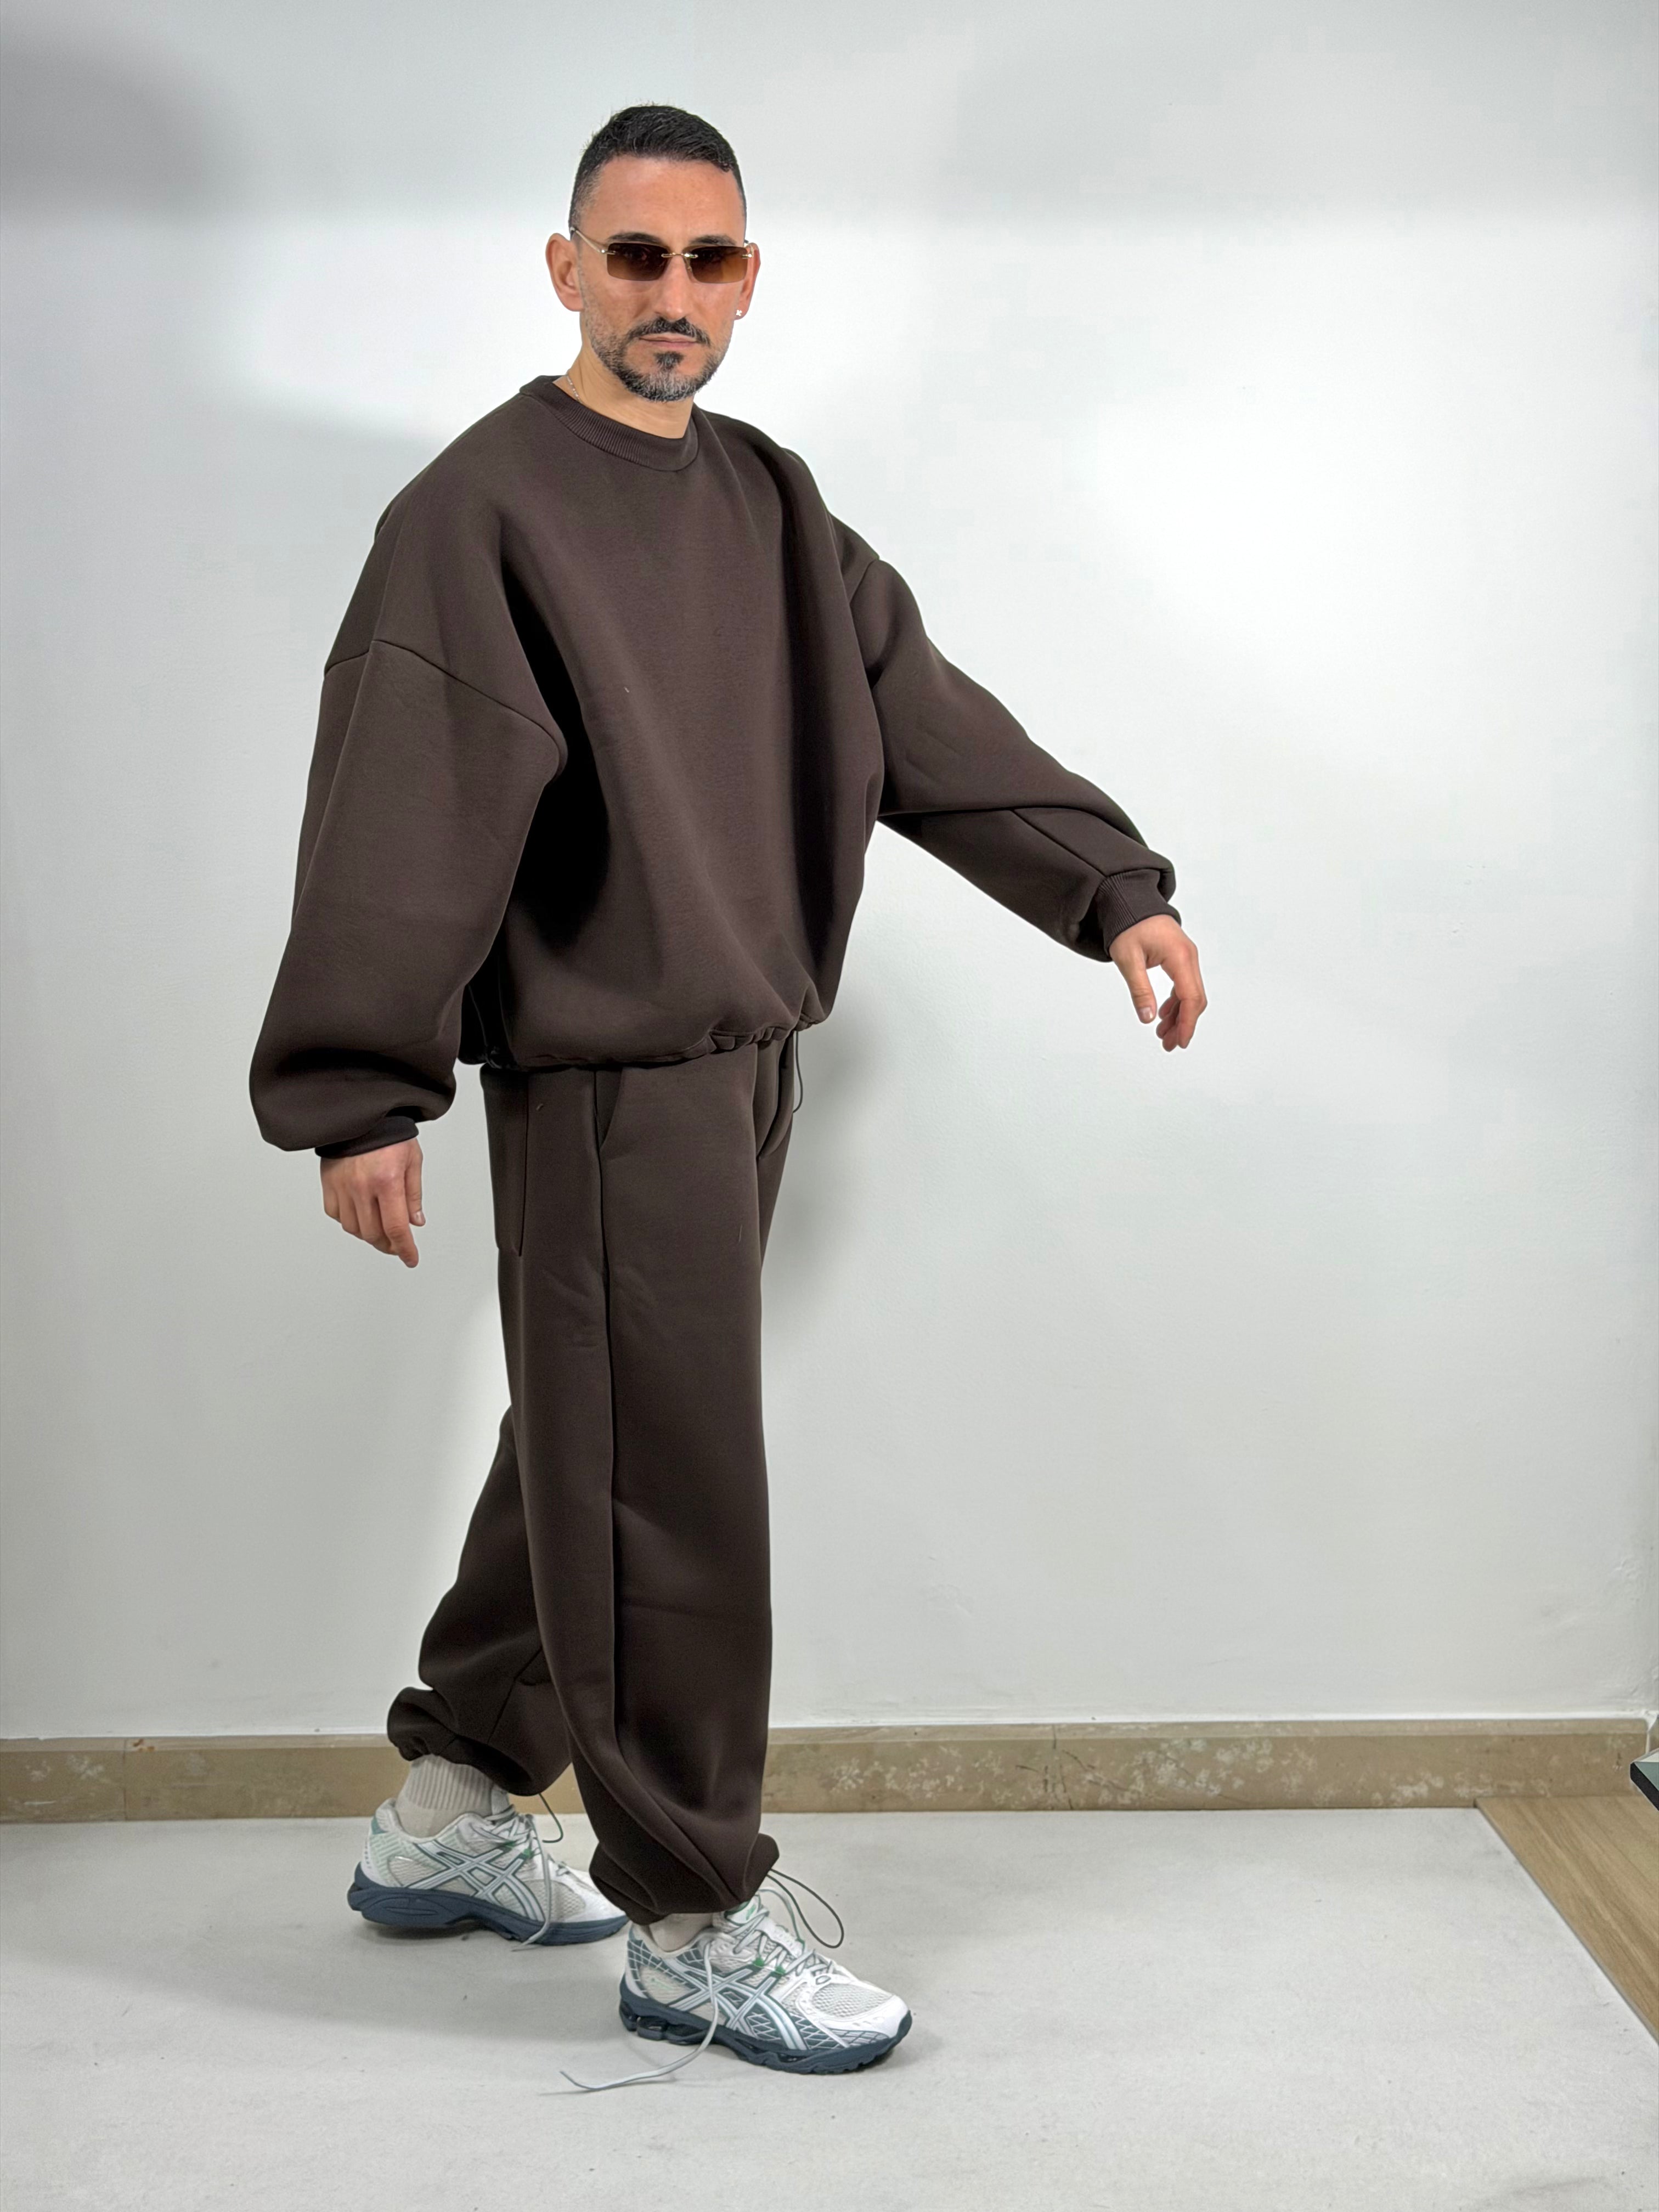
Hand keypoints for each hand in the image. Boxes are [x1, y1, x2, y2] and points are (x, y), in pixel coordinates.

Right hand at [320, 1138, 424, 1266]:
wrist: (360, 1113)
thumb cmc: (389, 1133)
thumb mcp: (413, 1160)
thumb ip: (413, 1195)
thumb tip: (415, 1223)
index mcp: (388, 1180)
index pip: (396, 1227)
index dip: (405, 1249)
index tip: (410, 1258)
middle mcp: (362, 1187)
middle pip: (374, 1234)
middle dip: (389, 1245)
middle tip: (398, 1244)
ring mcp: (342, 1186)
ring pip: (354, 1229)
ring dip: (369, 1236)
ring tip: (381, 1230)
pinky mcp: (328, 1183)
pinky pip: (336, 1215)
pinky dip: (350, 1222)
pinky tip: (361, 1216)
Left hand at [1108, 915, 1206, 1050]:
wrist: (1131, 901)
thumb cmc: (1129, 925)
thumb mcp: (1128, 959)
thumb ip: (1139, 989)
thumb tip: (1148, 1017)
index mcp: (1180, 957)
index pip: (1191, 997)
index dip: (1187, 1023)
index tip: (1179, 1042)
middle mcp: (1189, 957)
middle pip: (1195, 999)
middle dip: (1183, 1024)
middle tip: (1167, 1044)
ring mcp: (1187, 958)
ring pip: (1190, 994)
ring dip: (1179, 1016)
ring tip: (1162, 1034)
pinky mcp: (1181, 959)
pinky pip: (1184, 985)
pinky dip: (1176, 1003)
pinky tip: (1163, 1015)